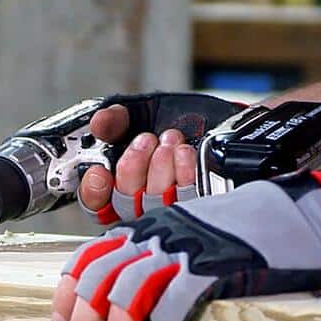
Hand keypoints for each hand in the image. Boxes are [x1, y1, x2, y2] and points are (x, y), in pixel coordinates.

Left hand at [50, 172, 320, 320]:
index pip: (87, 257)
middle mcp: (160, 234)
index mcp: (150, 227)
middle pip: (98, 278)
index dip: (67, 293)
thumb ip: (158, 259)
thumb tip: (123, 299)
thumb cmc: (249, 235)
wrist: (304, 217)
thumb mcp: (192, 238)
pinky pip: (175, 299)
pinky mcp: (216, 266)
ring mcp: (187, 249)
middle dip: (87, 320)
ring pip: (127, 290)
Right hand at [74, 93, 242, 224]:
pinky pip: (186, 201)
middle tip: (145, 140)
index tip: (100, 172)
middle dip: (131, 170)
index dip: (94, 192)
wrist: (226, 120)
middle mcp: (144, 202)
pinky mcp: (200, 209)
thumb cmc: (183, 120)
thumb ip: (117, 117)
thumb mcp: (145, 111)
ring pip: (154, 205)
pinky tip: (185, 154)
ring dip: (159, 169)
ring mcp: (172, 209)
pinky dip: (183, 175)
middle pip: (124, 206)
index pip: (97, 204)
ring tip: (170, 141)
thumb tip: (99, 125)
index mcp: (122, 181)